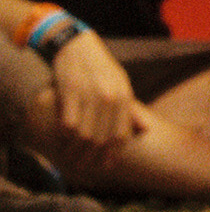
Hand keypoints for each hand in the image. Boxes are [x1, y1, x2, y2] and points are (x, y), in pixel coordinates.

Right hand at [49, 31, 148, 158]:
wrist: (77, 44)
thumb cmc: (101, 67)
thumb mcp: (122, 83)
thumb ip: (131, 109)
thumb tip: (146, 130)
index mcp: (124, 96)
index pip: (121, 134)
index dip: (113, 153)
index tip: (105, 166)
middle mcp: (109, 97)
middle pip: (102, 138)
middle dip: (93, 157)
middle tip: (83, 166)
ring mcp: (90, 95)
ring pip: (84, 135)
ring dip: (76, 151)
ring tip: (70, 158)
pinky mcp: (70, 92)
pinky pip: (68, 124)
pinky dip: (64, 136)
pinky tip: (61, 140)